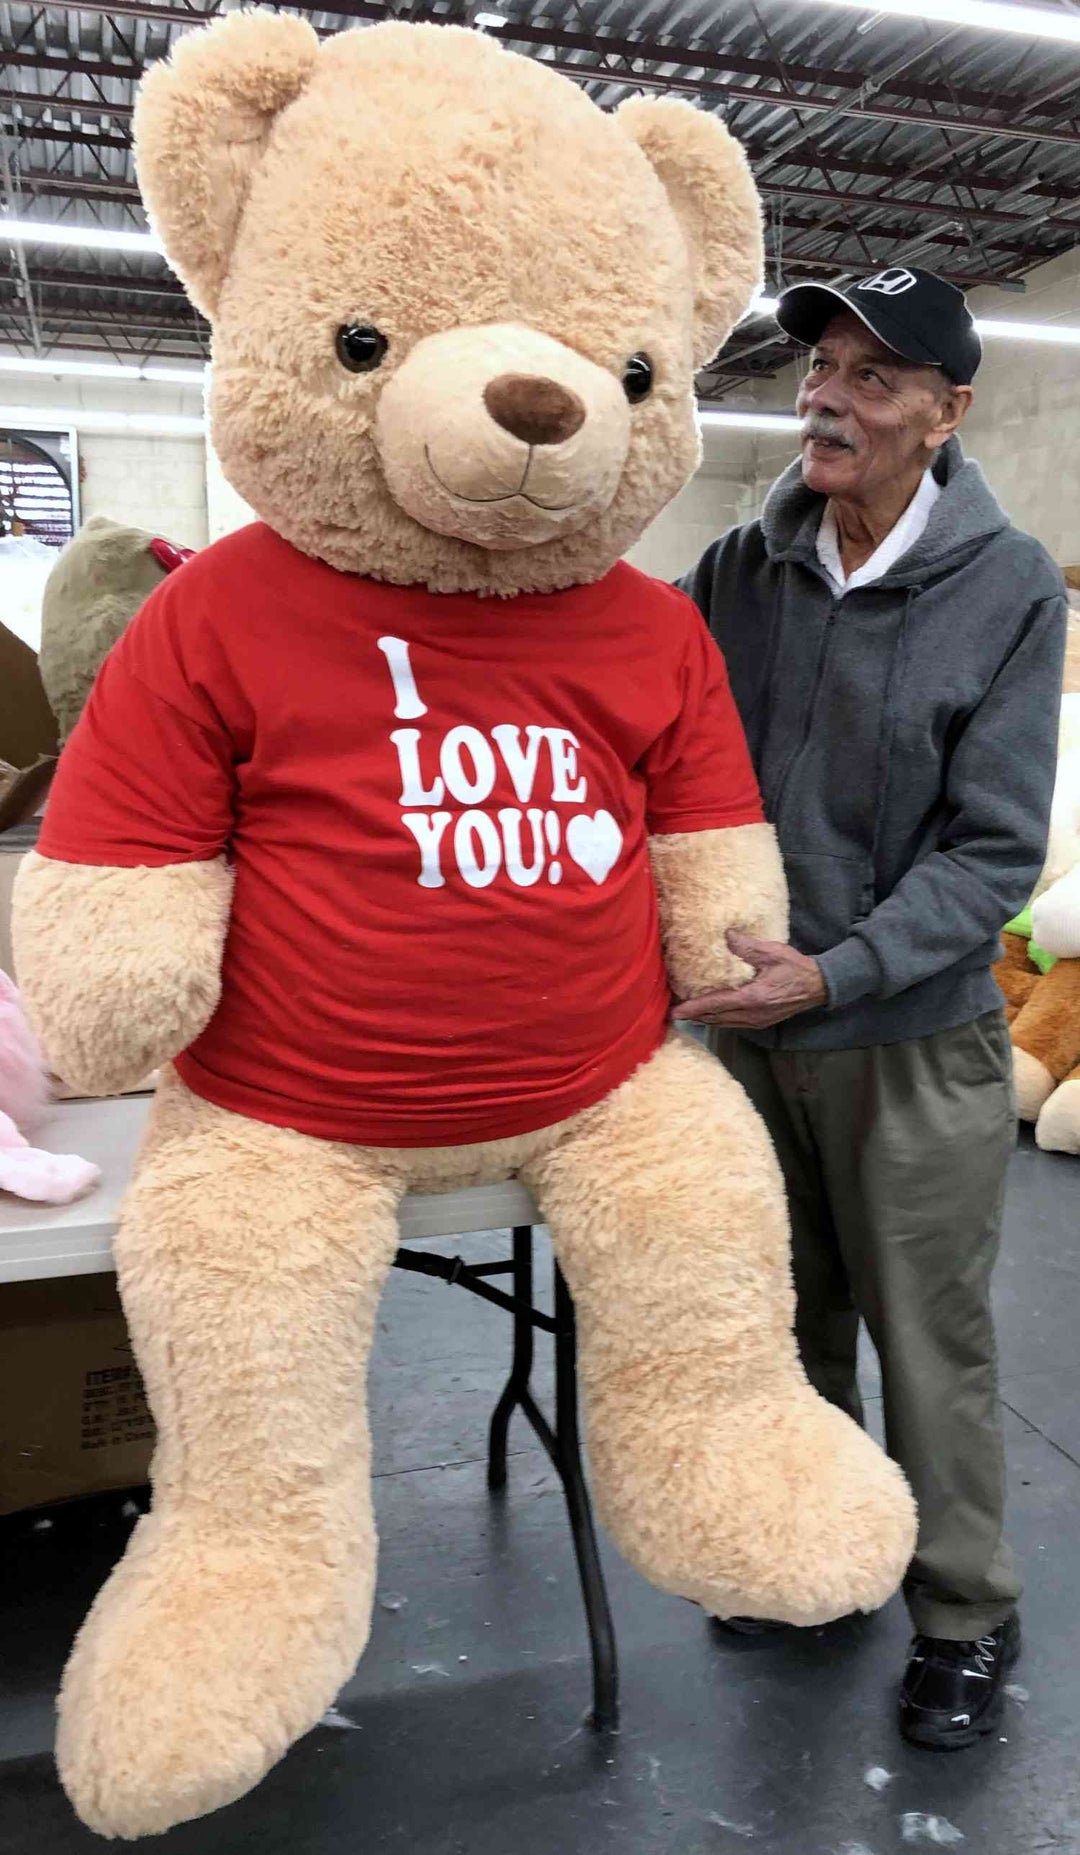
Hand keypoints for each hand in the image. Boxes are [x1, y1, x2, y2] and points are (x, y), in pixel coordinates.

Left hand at [671, 931, 826, 1029]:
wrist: (818, 986)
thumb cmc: (796, 968)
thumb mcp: (773, 952)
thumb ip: (747, 946)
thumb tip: (726, 935)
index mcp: (753, 998)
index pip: (716, 1005)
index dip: (694, 1008)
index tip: (676, 1012)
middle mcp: (752, 1015)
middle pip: (715, 1019)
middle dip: (694, 1015)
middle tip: (673, 1010)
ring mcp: (756, 1022)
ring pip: (723, 1024)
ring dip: (704, 1018)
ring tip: (687, 1012)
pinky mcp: (760, 1023)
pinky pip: (732, 1024)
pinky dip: (717, 1019)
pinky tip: (710, 1013)